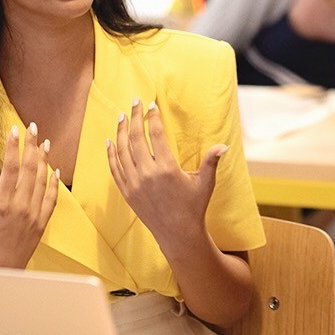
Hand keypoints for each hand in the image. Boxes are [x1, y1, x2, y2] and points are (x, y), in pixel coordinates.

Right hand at [0, 123, 58, 268]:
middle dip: (32, 146)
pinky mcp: (42, 223)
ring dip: (44, 160)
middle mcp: (21, 207)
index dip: (13, 147)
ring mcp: (34, 215)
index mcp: (2, 204)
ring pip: (42, 181)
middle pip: (29, 169)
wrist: (0, 273)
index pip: (10, 168)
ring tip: (45, 142)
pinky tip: (55, 170)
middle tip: (34, 127)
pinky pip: (52, 199)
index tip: (14, 130)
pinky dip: (54, 184)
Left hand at [108, 99, 223, 245]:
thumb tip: (224, 145)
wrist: (177, 233)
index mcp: (167, 169)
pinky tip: (110, 141)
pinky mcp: (126, 192)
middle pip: (136, 138)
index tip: (151, 105)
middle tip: (135, 101)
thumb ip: (212, 161)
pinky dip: (111, 153)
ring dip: (121, 131)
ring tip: (122, 116)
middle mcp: (147, 174)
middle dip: (135, 117)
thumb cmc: (194, 206)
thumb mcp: (205, 183)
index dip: (153, 118)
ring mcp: (134, 184)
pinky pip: (115, 168)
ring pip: (122, 151)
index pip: (156, 135)